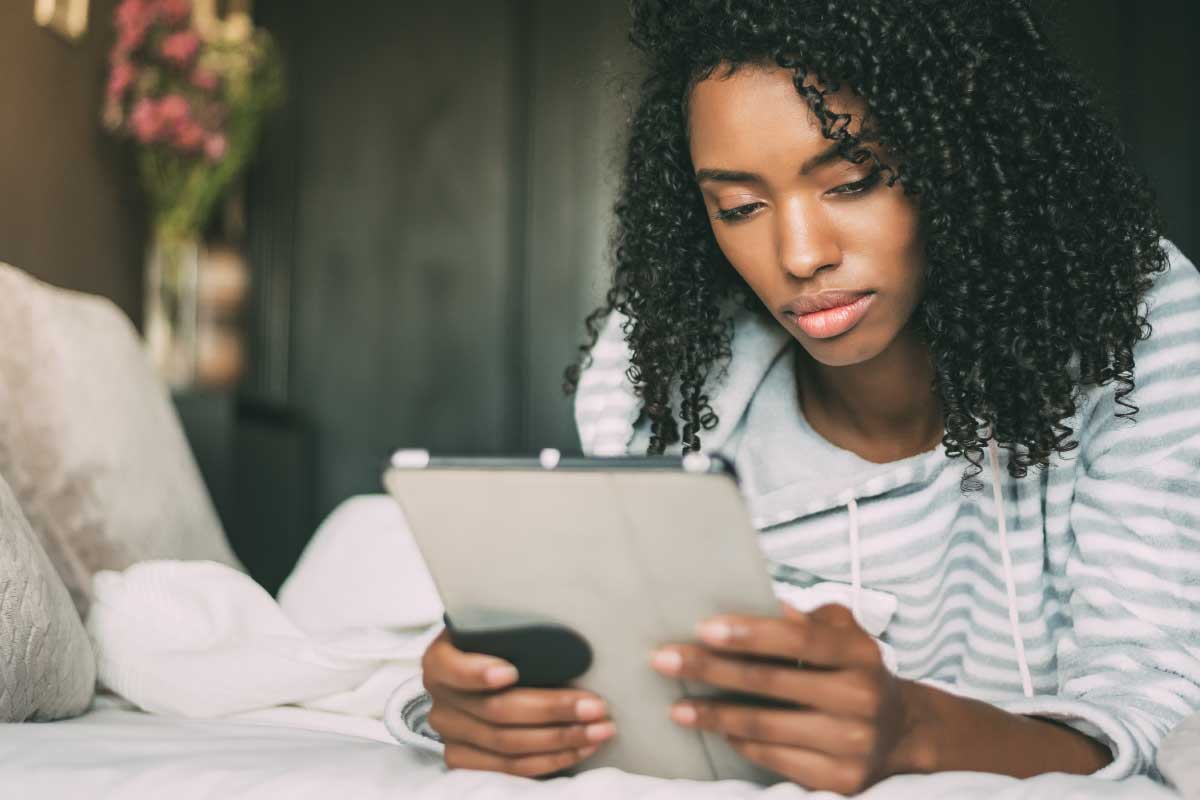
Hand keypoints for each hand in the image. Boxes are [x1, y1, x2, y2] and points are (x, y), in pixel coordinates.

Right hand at [420, 629, 616, 775]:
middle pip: (496, 711)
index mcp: (440, 660)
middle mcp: (441, 701)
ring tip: (599, 729)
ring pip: (508, 745)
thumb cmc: (497, 644)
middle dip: (552, 709)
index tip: (511, 672)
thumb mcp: (496, 626)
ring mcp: (451, 735)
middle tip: (594, 706)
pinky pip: (511, 768)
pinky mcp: (466, 760)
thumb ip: (516, 628)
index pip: (455, 669)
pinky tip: (580, 748)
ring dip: (561, 739)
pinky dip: (550, 760)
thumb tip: (570, 618)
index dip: (479, 673)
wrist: (479, 671)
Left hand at [650, 603, 928, 793]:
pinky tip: (716, 728)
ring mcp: (852, 743)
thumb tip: (757, 602)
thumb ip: (806, 619)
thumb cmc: (854, 671)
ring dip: (714, 714)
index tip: (703, 628)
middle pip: (771, 682)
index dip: (749, 633)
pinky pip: (774, 758)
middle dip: (710, 669)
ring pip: (765, 727)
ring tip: (676, 705)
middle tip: (664, 660)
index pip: (798, 639)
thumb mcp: (843, 634)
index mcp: (859, 654)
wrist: (903, 733)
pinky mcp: (840, 780)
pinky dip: (739, 742)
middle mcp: (860, 698)